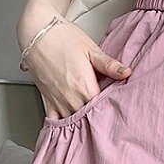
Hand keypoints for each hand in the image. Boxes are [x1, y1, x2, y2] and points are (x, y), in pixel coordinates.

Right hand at [17, 6, 132, 120]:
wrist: (36, 33)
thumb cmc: (63, 38)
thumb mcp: (90, 49)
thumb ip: (109, 65)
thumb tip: (127, 72)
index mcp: (84, 86)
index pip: (102, 109)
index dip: (111, 111)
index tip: (118, 111)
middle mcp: (71, 97)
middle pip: (89, 118)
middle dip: (98, 119)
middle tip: (108, 120)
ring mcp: (58, 101)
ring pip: (73, 123)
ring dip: (82, 124)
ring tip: (92, 125)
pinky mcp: (47, 101)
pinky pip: (54, 122)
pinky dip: (62, 127)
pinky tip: (70, 129)